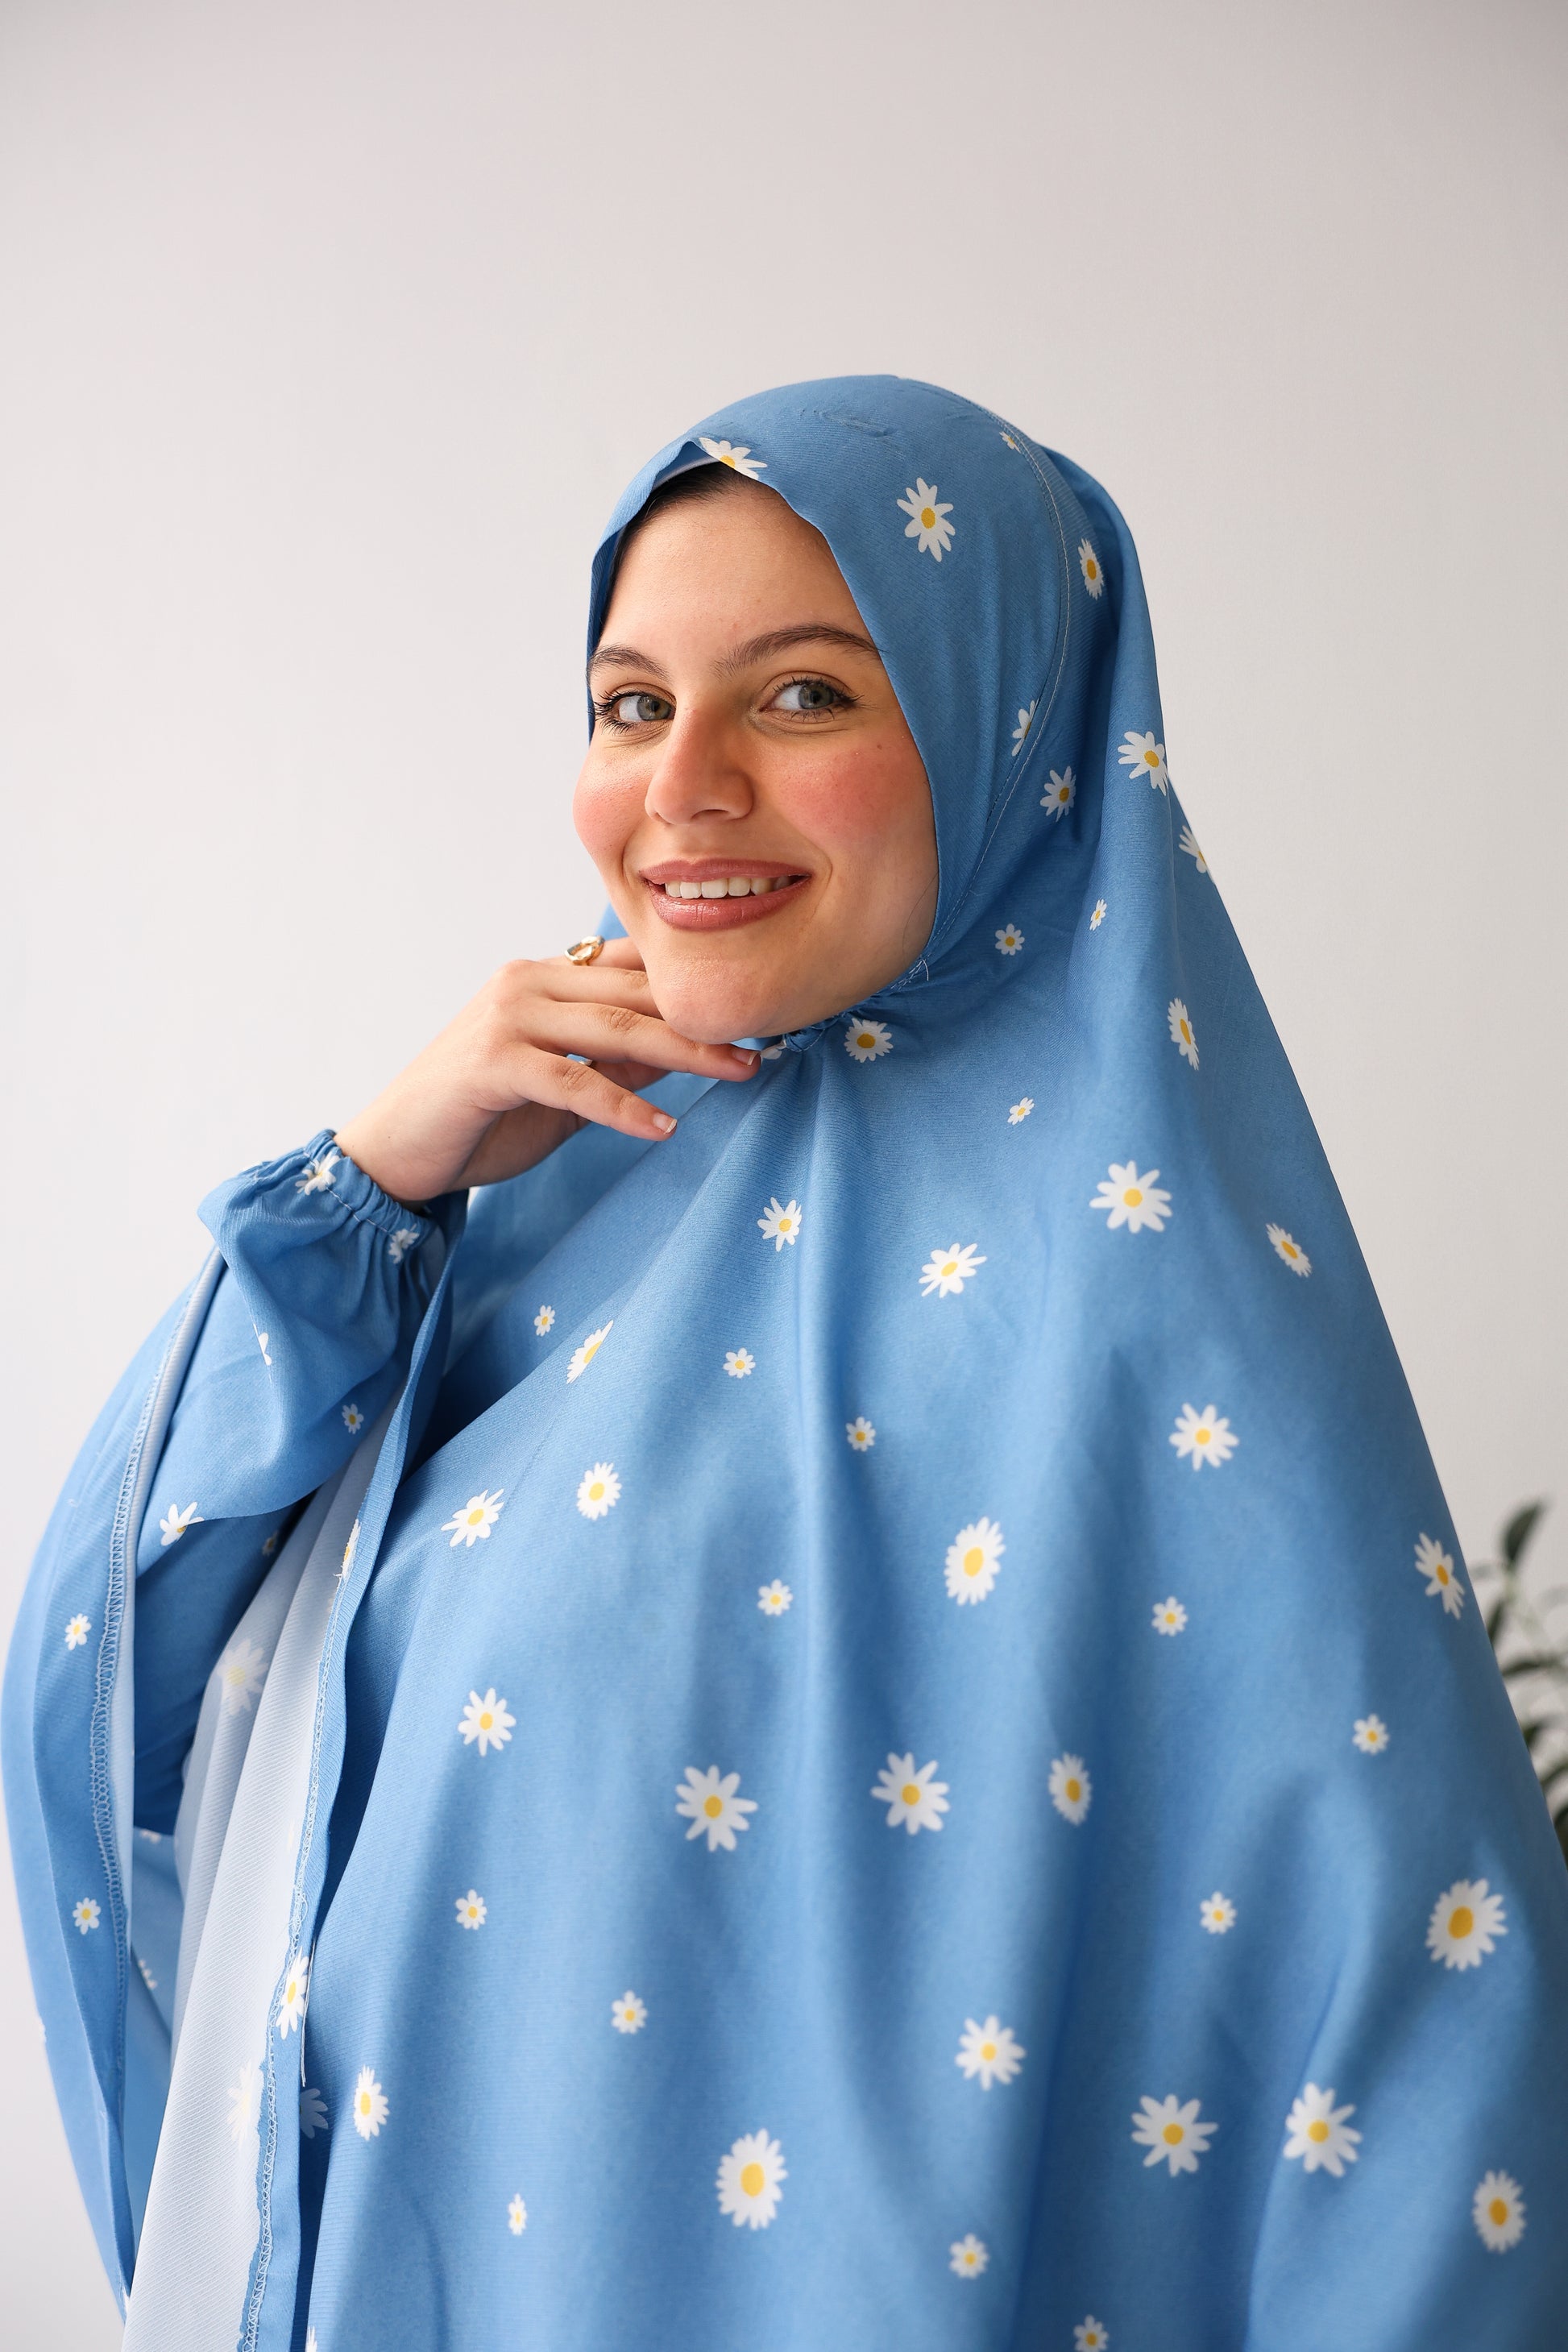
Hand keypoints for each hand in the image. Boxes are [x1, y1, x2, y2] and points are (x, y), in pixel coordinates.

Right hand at [334, 940, 758, 1204]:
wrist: (396, 1150)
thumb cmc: (479, 1118)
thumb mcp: (563, 1088)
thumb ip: (616, 1063)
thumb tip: (686, 1052)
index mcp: (544, 975)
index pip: (634, 970)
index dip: (693, 989)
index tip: (756, 1013)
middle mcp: (527, 981)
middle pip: (636, 995)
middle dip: (705, 1019)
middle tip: (766, 1042)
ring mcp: (507, 1018)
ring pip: (615, 1030)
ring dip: (685, 1053)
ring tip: (739, 1072)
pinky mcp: (492, 1064)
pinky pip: (575, 1082)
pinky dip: (623, 1107)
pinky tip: (663, 1127)